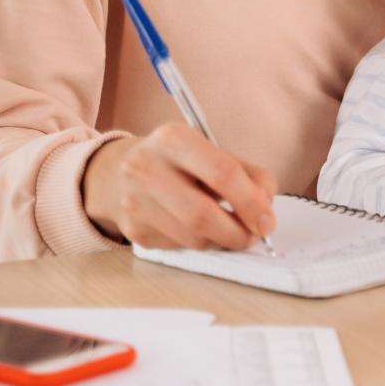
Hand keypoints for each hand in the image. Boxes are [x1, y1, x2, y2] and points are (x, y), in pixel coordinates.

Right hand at [83, 122, 278, 249]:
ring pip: (192, 237)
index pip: (222, 172)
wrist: (118, 172)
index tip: (267, 221)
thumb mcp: (211, 152)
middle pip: (202, 214)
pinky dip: (200, 243)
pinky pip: (179, 246)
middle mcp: (147, 167)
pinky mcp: (133, 229)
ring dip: (221, 241)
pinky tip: (201, 230)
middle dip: (237, 232)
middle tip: (253, 235)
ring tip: (230, 231)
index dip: (251, 202)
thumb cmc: (177, 162)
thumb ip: (247, 175)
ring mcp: (135, 201)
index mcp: (173, 139)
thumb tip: (266, 210)